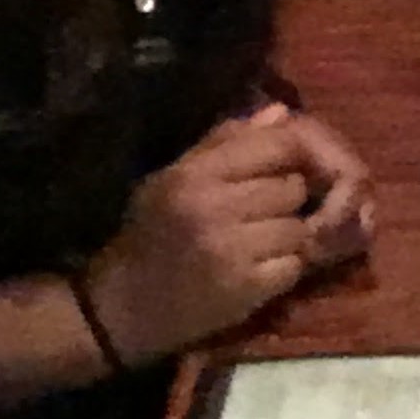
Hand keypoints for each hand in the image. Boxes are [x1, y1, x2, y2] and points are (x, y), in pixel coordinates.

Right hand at [85, 105, 358, 362]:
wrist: (121, 306)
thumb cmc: (151, 233)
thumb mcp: (175, 177)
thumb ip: (227, 142)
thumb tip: (282, 112)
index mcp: (195, 173)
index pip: (278, 144)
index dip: (296, 154)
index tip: (292, 168)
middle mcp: (213, 207)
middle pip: (293, 187)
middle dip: (288, 199)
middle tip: (265, 212)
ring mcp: (230, 250)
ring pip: (299, 228)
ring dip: (289, 236)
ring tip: (262, 242)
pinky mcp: (244, 289)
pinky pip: (295, 266)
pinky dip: (285, 268)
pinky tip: (260, 268)